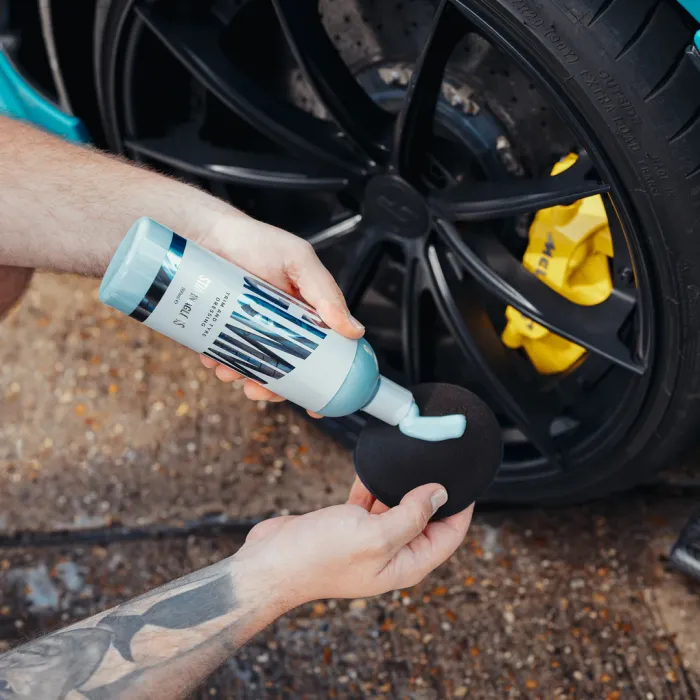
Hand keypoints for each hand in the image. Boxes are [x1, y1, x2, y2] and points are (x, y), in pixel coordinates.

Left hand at [194, 212, 363, 410]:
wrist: (207, 233)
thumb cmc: (255, 241)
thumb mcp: (299, 260)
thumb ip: (325, 292)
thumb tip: (353, 329)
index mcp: (306, 314)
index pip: (322, 354)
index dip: (322, 383)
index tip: (316, 407)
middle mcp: (280, 325)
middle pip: (284, 369)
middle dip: (272, 386)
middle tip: (258, 388)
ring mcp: (250, 329)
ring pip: (252, 367)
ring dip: (242, 376)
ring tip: (228, 370)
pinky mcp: (222, 331)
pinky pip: (224, 356)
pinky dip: (218, 363)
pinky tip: (212, 357)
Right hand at [235, 479, 472, 610]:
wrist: (271, 562)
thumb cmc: (319, 557)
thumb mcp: (375, 535)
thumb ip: (412, 516)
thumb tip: (440, 494)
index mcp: (406, 564)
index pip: (449, 536)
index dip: (461, 508)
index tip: (465, 481)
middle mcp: (392, 554)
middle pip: (425, 520)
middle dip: (430, 494)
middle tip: (434, 464)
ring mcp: (370, 540)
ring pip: (397, 508)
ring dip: (399, 488)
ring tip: (402, 465)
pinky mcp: (349, 526)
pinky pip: (371, 503)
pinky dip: (372, 487)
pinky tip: (370, 474)